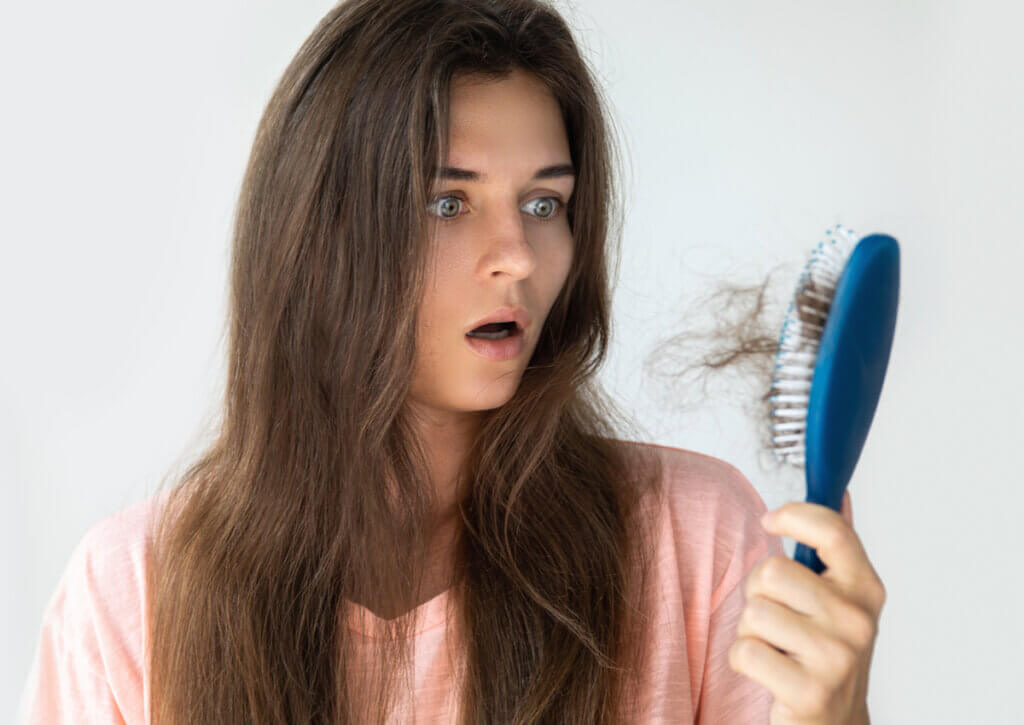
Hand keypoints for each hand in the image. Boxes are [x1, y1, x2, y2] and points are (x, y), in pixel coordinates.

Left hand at [728, 490, 884, 724]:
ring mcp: (838, 658)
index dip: (794, 515)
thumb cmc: (825, 654)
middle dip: (758, 593)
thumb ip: (836, 550)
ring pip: (754, 612)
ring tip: (776, 648)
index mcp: (866, 589)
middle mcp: (858, 620)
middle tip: (777, 618)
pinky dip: (743, 661)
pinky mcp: (811, 691)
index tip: (771, 521)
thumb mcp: (840, 601)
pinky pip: (744, 651)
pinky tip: (769, 672)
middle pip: (772, 572)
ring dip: (750, 632)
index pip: (832, 530)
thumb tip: (843, 494)